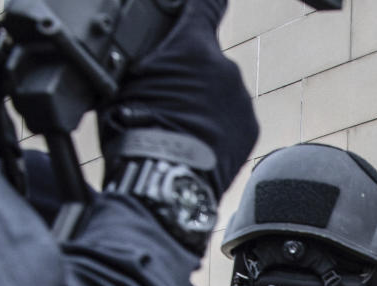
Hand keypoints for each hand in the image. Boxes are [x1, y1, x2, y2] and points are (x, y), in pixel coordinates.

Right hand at [100, 0, 257, 192]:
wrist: (166, 178)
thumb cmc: (137, 129)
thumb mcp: (126, 76)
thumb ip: (151, 52)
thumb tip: (154, 47)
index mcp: (193, 47)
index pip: (207, 5)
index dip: (201, 6)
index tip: (197, 9)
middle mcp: (225, 67)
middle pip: (207, 59)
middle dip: (190, 71)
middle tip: (164, 98)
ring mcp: (241, 99)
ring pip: (220, 90)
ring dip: (204, 101)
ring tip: (177, 126)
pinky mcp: (250, 128)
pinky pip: (231, 117)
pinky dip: (217, 125)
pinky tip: (195, 141)